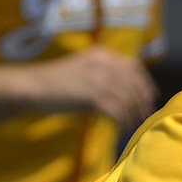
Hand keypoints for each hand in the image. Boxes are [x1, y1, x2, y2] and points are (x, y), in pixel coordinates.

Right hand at [29, 45, 156, 129]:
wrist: (31, 86)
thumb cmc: (56, 81)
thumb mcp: (84, 69)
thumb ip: (105, 74)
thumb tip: (128, 91)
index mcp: (102, 54)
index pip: (134, 67)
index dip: (145, 84)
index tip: (150, 97)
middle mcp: (103, 64)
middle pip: (134, 85)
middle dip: (142, 102)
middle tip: (144, 116)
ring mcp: (98, 79)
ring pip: (128, 99)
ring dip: (134, 114)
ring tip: (133, 124)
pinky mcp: (92, 95)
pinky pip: (117, 111)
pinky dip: (123, 121)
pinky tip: (123, 127)